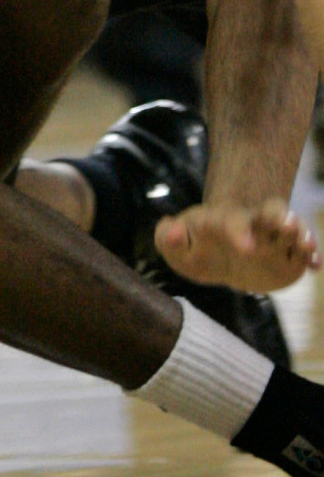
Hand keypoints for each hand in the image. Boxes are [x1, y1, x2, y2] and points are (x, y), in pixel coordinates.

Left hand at [154, 199, 319, 292]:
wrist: (225, 260)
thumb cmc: (199, 251)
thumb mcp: (179, 252)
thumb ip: (167, 239)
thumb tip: (173, 228)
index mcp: (222, 221)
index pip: (229, 221)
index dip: (237, 232)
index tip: (246, 247)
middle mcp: (252, 223)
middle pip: (268, 212)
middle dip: (277, 218)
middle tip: (287, 227)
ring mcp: (273, 236)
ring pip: (289, 224)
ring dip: (298, 229)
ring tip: (304, 240)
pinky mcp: (290, 253)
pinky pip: (304, 249)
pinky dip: (311, 253)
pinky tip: (315, 264)